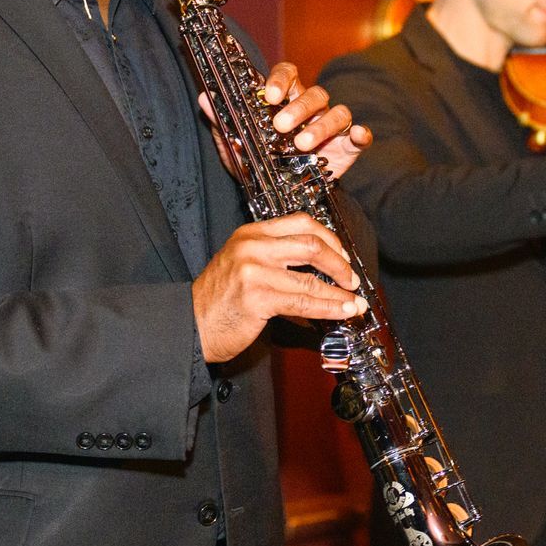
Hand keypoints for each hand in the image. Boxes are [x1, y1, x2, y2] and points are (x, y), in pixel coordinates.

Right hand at [191, 213, 364, 362]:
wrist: (191, 323)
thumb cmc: (219, 299)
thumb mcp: (243, 264)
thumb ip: (276, 259)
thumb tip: (320, 271)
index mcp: (251, 233)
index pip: (301, 222)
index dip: (329, 237)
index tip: (342, 253)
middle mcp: (253, 246)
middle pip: (312, 244)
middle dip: (340, 262)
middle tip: (351, 278)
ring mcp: (255, 270)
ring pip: (312, 277)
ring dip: (339, 291)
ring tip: (354, 300)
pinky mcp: (258, 297)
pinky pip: (304, 301)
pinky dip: (329, 307)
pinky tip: (342, 311)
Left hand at [199, 62, 372, 180]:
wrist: (280, 196)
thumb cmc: (260, 162)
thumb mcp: (236, 144)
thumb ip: (223, 122)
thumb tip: (204, 98)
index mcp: (285, 99)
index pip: (288, 73)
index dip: (281, 79)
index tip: (270, 94)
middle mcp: (310, 108)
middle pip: (314, 94)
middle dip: (298, 108)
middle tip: (281, 126)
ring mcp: (331, 127)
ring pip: (336, 112)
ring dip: (321, 126)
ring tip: (302, 145)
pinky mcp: (347, 147)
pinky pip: (359, 135)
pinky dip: (361, 134)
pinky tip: (357, 138)